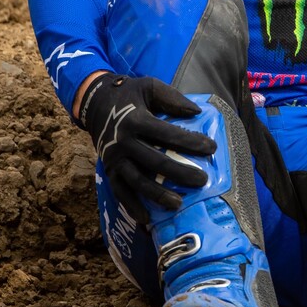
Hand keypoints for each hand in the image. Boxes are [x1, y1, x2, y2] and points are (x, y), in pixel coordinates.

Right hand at [78, 72, 214, 224]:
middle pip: (154, 161)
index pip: (166, 133)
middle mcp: (123, 141)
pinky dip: (132, 207)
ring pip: (137, 181)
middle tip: (202, 181)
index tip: (212, 148)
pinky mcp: (109, 171)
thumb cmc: (128, 95)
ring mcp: (114, 158)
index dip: (190, 141)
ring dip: (158, 195)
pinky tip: (147, 219)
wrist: (94, 103)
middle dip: (180, 173)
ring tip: (178, 205)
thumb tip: (197, 112)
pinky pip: (120, 192)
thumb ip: (172, 98)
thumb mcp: (149, 86)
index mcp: (135, 119)